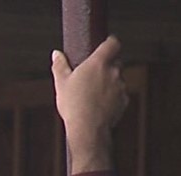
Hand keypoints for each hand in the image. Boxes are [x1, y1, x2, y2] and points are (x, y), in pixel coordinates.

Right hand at [52, 35, 128, 171]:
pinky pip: (119, 94)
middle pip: (115, 62)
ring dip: (109, 83)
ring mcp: (120, 86)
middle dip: (106, 66)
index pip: (113, 43)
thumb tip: (56, 54)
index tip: (106, 44)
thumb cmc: (73, 105)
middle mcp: (113, 72)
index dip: (110, 42)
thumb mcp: (61, 83)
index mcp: (98, 63)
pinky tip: (99, 105)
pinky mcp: (124, 100)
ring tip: (93, 94)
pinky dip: (112, 97)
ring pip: (117, 79)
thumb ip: (60, 65)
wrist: (88, 128)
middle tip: (92, 75)